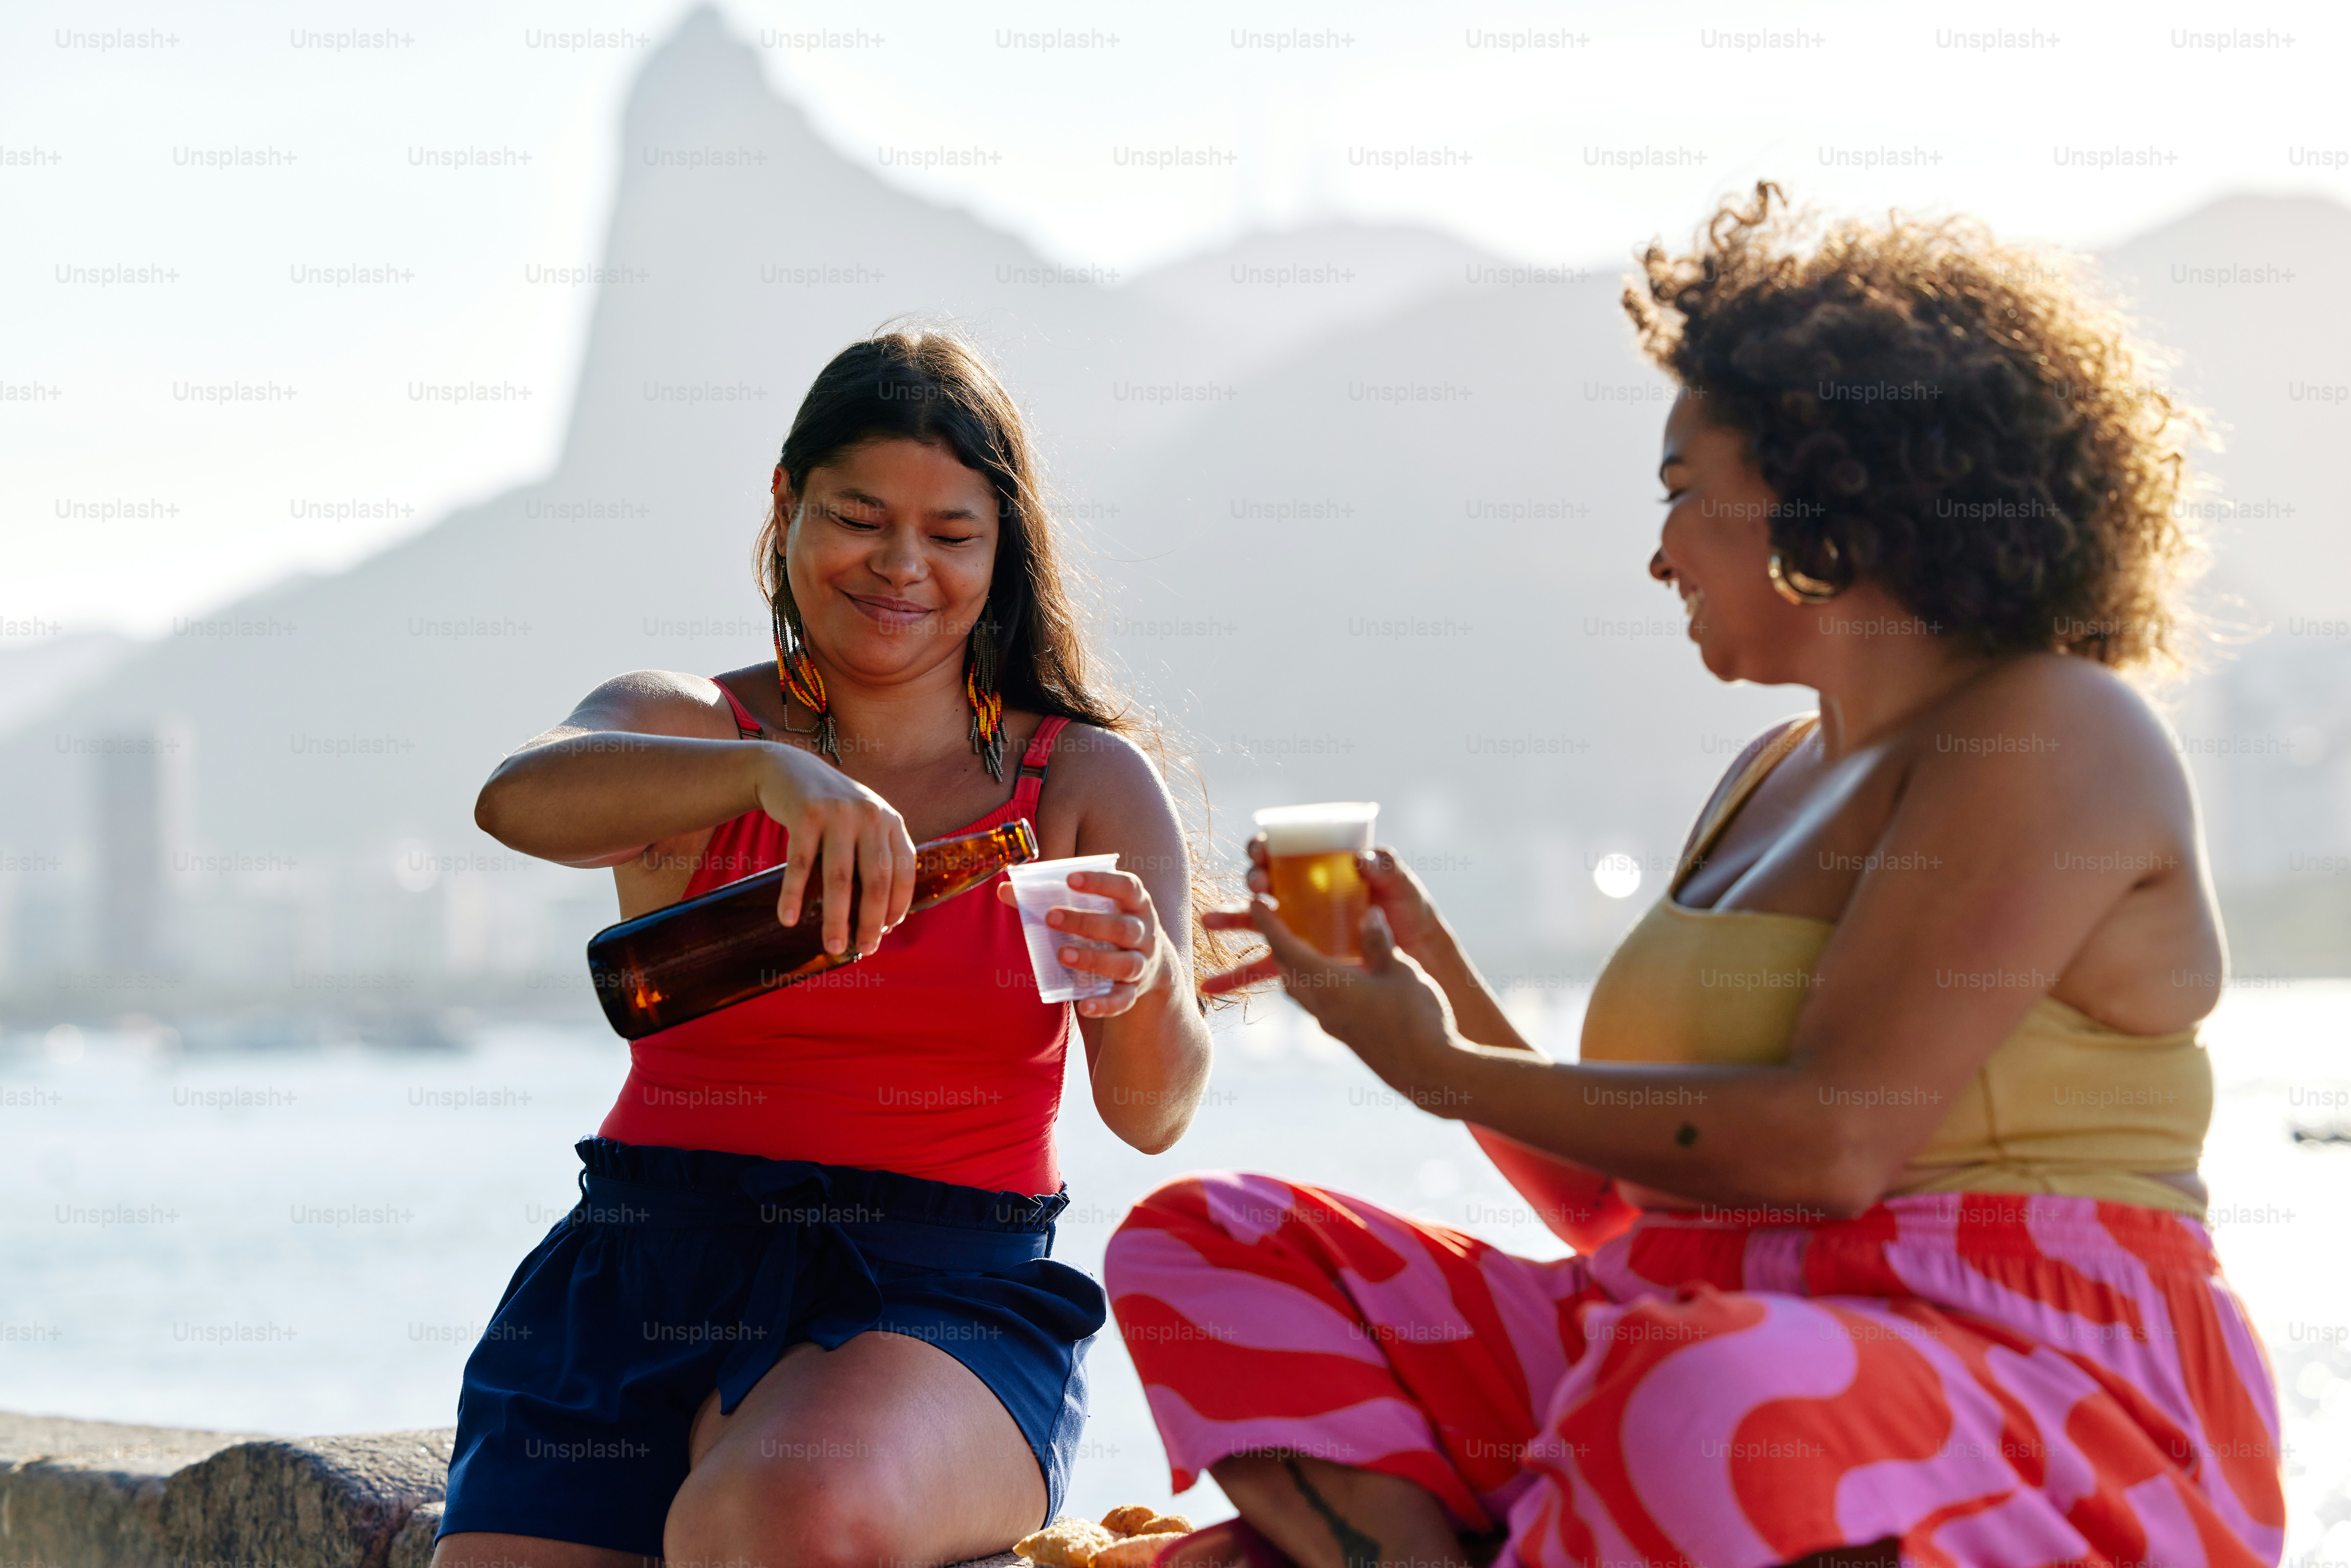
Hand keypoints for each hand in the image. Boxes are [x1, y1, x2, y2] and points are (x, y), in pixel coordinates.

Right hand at [750, 747, 916, 957]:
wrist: (790, 770)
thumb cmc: (831, 812)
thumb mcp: (864, 824)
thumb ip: (877, 858)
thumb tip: (882, 919)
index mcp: (890, 822)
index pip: (904, 872)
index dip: (896, 906)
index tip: (884, 932)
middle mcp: (870, 816)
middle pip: (876, 880)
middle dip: (870, 921)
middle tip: (862, 949)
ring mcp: (838, 813)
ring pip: (839, 877)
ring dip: (835, 917)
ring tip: (831, 945)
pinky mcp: (806, 814)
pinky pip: (800, 864)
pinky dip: (793, 894)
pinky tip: (789, 919)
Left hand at [996, 870, 1167, 1017]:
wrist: (1146, 964)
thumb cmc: (1106, 925)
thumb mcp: (1091, 908)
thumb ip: (1049, 898)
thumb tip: (1004, 890)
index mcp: (1135, 904)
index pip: (1126, 887)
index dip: (1101, 882)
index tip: (1070, 879)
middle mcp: (1144, 933)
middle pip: (1123, 928)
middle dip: (1087, 923)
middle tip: (1051, 918)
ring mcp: (1142, 963)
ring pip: (1126, 964)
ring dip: (1094, 960)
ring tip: (1062, 955)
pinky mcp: (1134, 991)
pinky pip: (1123, 1000)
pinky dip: (1105, 1005)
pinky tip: (1084, 1006)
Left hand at [1200, 896, 1460, 1106]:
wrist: (1431, 1071)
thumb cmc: (1418, 1017)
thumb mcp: (1401, 971)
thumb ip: (1379, 944)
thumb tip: (1369, 914)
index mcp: (1330, 986)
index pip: (1287, 949)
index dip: (1269, 924)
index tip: (1255, 903)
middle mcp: (1323, 1007)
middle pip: (1287, 972)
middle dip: (1279, 946)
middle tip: (1279, 922)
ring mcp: (1333, 1026)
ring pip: (1300, 992)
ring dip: (1294, 969)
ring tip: (1303, 947)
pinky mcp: (1347, 1037)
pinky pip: (1318, 1005)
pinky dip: (1314, 986)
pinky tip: (1336, 979)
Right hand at [1207, 837, 1449, 992]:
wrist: (1422, 959)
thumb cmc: (1411, 915)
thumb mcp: (1405, 890)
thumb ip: (1388, 870)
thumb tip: (1364, 859)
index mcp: (1323, 870)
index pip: (1285, 851)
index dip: (1266, 847)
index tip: (1262, 851)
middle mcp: (1304, 897)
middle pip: (1266, 884)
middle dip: (1254, 881)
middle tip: (1259, 887)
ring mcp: (1299, 930)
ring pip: (1256, 924)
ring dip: (1230, 921)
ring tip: (1208, 924)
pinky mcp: (1300, 962)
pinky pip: (1264, 968)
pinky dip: (1235, 977)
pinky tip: (1211, 987)